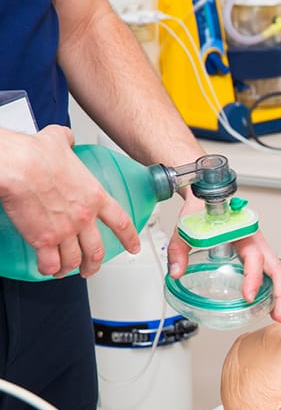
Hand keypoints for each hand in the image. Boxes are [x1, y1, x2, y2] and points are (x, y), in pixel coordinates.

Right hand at [0, 125, 140, 277]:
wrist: (17, 165)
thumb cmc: (35, 154)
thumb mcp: (58, 141)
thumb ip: (66, 141)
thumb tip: (65, 138)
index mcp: (94, 197)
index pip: (120, 222)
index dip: (129, 238)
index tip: (134, 247)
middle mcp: (83, 218)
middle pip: (96, 250)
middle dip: (95, 264)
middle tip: (91, 268)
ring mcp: (65, 231)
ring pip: (74, 260)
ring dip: (71, 268)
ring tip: (67, 271)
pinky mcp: (43, 240)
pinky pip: (50, 263)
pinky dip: (50, 269)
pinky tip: (48, 269)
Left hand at [167, 196, 280, 322]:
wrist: (206, 200)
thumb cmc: (202, 212)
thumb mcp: (187, 229)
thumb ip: (178, 249)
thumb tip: (176, 272)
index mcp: (242, 232)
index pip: (254, 256)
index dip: (253, 277)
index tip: (248, 295)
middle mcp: (255, 240)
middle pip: (276, 267)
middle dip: (280, 293)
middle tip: (277, 315)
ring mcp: (258, 247)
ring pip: (277, 270)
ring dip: (280, 293)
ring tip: (276, 314)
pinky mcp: (256, 253)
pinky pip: (270, 270)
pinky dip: (274, 288)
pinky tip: (268, 304)